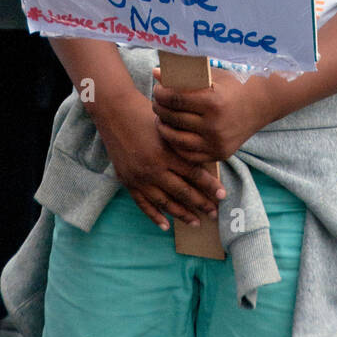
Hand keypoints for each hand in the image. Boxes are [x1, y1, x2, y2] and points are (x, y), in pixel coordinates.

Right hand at [99, 92, 224, 231]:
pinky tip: (166, 226)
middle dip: (201, 204)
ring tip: (196, 222)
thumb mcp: (168, 126)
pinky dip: (154, 216)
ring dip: (181, 214)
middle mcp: (153, 168)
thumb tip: (204, 160)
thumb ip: (182, 144)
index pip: (193, 174)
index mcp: (166, 153)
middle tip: (214, 213)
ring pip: (164, 203)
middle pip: (182, 192)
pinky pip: (143, 204)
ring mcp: (139, 178)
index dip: (210, 186)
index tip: (223, 195)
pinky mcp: (127, 181)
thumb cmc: (144, 112)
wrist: (114, 111)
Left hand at [152, 67, 270, 163]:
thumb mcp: (211, 75)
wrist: (260, 105)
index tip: (158, 89)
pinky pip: (188, 154)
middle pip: (173, 118)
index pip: (174, 98)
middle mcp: (214, 125)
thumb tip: (155, 73)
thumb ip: (184, 75)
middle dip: (159, 108)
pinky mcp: (219, 155)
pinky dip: (176, 144)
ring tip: (161, 118)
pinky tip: (173, 133)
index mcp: (212, 101)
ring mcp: (216, 143)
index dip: (160, 93)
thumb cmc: (232, 86)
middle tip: (157, 102)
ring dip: (163, 127)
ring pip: (176, 139)